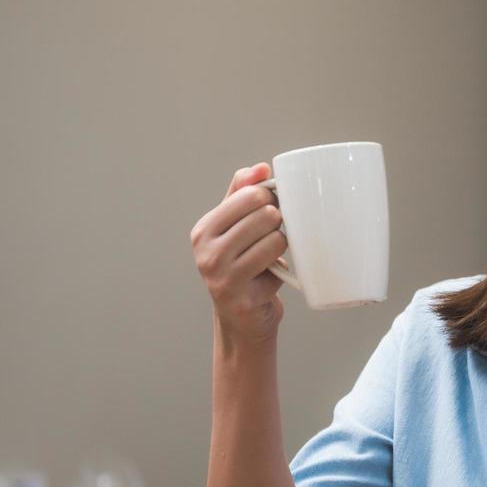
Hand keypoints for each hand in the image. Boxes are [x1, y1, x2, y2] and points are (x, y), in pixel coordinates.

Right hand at [190, 163, 287, 342]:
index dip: (271, 197)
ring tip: (272, 256)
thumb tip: (261, 167)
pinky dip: (282, 269)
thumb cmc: (243, 267)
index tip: (274, 207)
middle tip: (276, 234)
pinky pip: (277, 266)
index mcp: (204, 230)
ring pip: (275, 239)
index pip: (249, 194)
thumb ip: (242, 194)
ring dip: (283, 246)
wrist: (243, 319)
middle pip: (264, 215)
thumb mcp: (236, 228)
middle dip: (279, 221)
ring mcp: (221, 277)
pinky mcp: (240, 298)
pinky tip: (271, 277)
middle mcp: (206, 252)